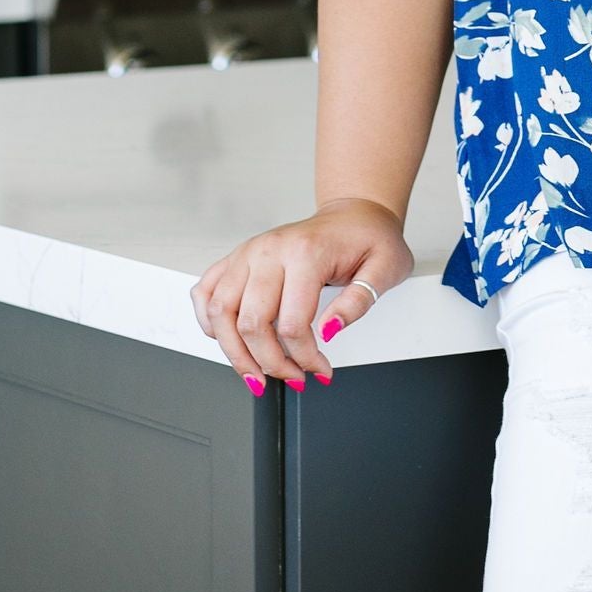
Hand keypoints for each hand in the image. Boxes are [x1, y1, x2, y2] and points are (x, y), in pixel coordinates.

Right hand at [191, 198, 413, 391]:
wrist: (353, 214)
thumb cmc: (368, 239)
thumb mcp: (386, 268)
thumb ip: (359, 302)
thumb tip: (329, 331)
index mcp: (305, 253)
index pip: (292, 323)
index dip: (305, 358)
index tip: (320, 369)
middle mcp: (269, 250)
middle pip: (251, 323)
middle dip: (270, 363)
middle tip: (292, 377)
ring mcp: (248, 253)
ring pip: (220, 313)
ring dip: (235, 353)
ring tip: (256, 373)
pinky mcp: (237, 257)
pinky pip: (205, 292)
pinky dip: (209, 321)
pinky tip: (227, 339)